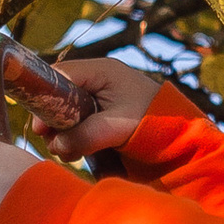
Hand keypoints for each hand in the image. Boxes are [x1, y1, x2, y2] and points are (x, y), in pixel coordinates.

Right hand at [23, 53, 185, 158]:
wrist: (183, 135)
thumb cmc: (155, 122)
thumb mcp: (118, 127)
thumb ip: (86, 134)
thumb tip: (56, 146)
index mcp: (102, 70)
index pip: (60, 75)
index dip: (45, 99)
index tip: (40, 128)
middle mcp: (98, 79)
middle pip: (59, 95)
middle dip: (53, 122)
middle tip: (54, 143)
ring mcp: (99, 96)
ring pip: (66, 112)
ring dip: (64, 134)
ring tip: (71, 152)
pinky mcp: (102, 113)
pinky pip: (77, 122)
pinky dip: (74, 138)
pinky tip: (79, 152)